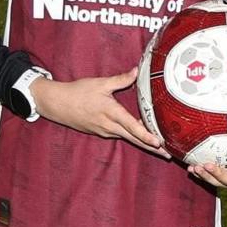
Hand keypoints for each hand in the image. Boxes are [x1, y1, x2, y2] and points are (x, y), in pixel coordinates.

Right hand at [33, 67, 169, 158]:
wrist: (57, 104)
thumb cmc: (78, 92)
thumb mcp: (100, 83)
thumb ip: (120, 79)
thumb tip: (137, 71)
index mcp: (111, 113)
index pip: (132, 127)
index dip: (146, 135)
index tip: (158, 143)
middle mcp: (109, 126)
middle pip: (134, 139)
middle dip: (152, 148)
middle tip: (169, 155)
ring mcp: (104, 131)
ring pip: (128, 138)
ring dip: (143, 143)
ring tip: (160, 149)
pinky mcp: (100, 132)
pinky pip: (120, 136)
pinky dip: (132, 137)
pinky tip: (141, 137)